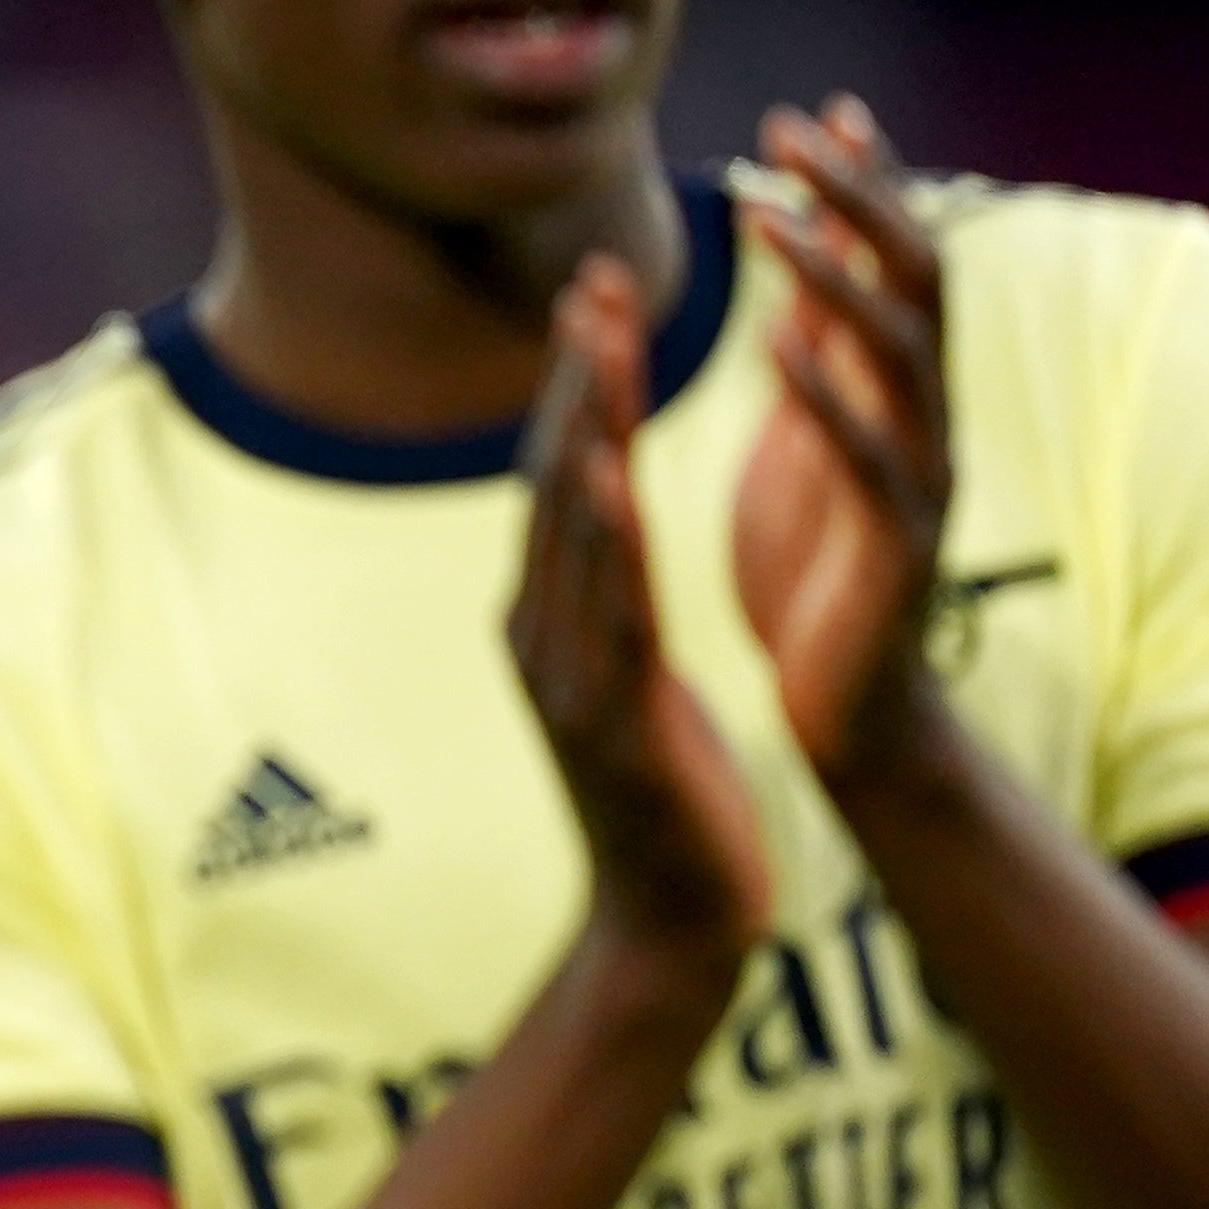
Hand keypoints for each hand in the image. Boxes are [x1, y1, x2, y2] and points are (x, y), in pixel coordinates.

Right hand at [513, 248, 771, 969]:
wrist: (670, 931)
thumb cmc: (669, 807)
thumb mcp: (630, 684)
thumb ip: (612, 602)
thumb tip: (608, 524)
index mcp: (547, 624)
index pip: (561, 480)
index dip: (578, 386)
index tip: (599, 296)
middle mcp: (538, 637)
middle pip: (553, 482)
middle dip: (577, 377)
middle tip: (595, 278)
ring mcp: (564, 679)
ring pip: (571, 532)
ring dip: (586, 427)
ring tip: (603, 339)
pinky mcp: (606, 722)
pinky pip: (606, 611)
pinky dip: (605, 538)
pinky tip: (613, 470)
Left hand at [732, 96, 957, 787]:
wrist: (849, 712)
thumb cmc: (820, 579)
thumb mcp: (811, 451)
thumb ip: (819, 370)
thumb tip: (804, 286)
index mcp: (898, 396)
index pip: (896, 266)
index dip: (869, 188)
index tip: (825, 111)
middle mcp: (927, 420)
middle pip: (917, 280)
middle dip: (862, 200)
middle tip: (795, 129)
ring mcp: (922, 479)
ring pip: (898, 354)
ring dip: (836, 277)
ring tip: (776, 215)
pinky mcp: (899, 545)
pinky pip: (871, 457)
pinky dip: (827, 395)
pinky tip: (780, 345)